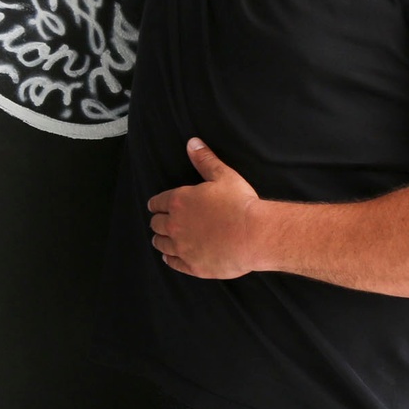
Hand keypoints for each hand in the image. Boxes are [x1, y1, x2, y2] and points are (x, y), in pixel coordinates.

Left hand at [147, 139, 268, 279]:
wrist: (254, 235)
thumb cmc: (240, 204)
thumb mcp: (222, 175)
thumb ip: (204, 159)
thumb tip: (192, 143)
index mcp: (180, 201)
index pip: (158, 202)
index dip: (156, 203)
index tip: (155, 206)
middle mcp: (175, 225)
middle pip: (156, 224)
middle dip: (157, 221)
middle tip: (160, 222)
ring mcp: (182, 247)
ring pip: (161, 244)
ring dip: (160, 240)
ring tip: (161, 239)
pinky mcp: (192, 265)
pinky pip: (173, 263)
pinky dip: (169, 259)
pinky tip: (170, 258)